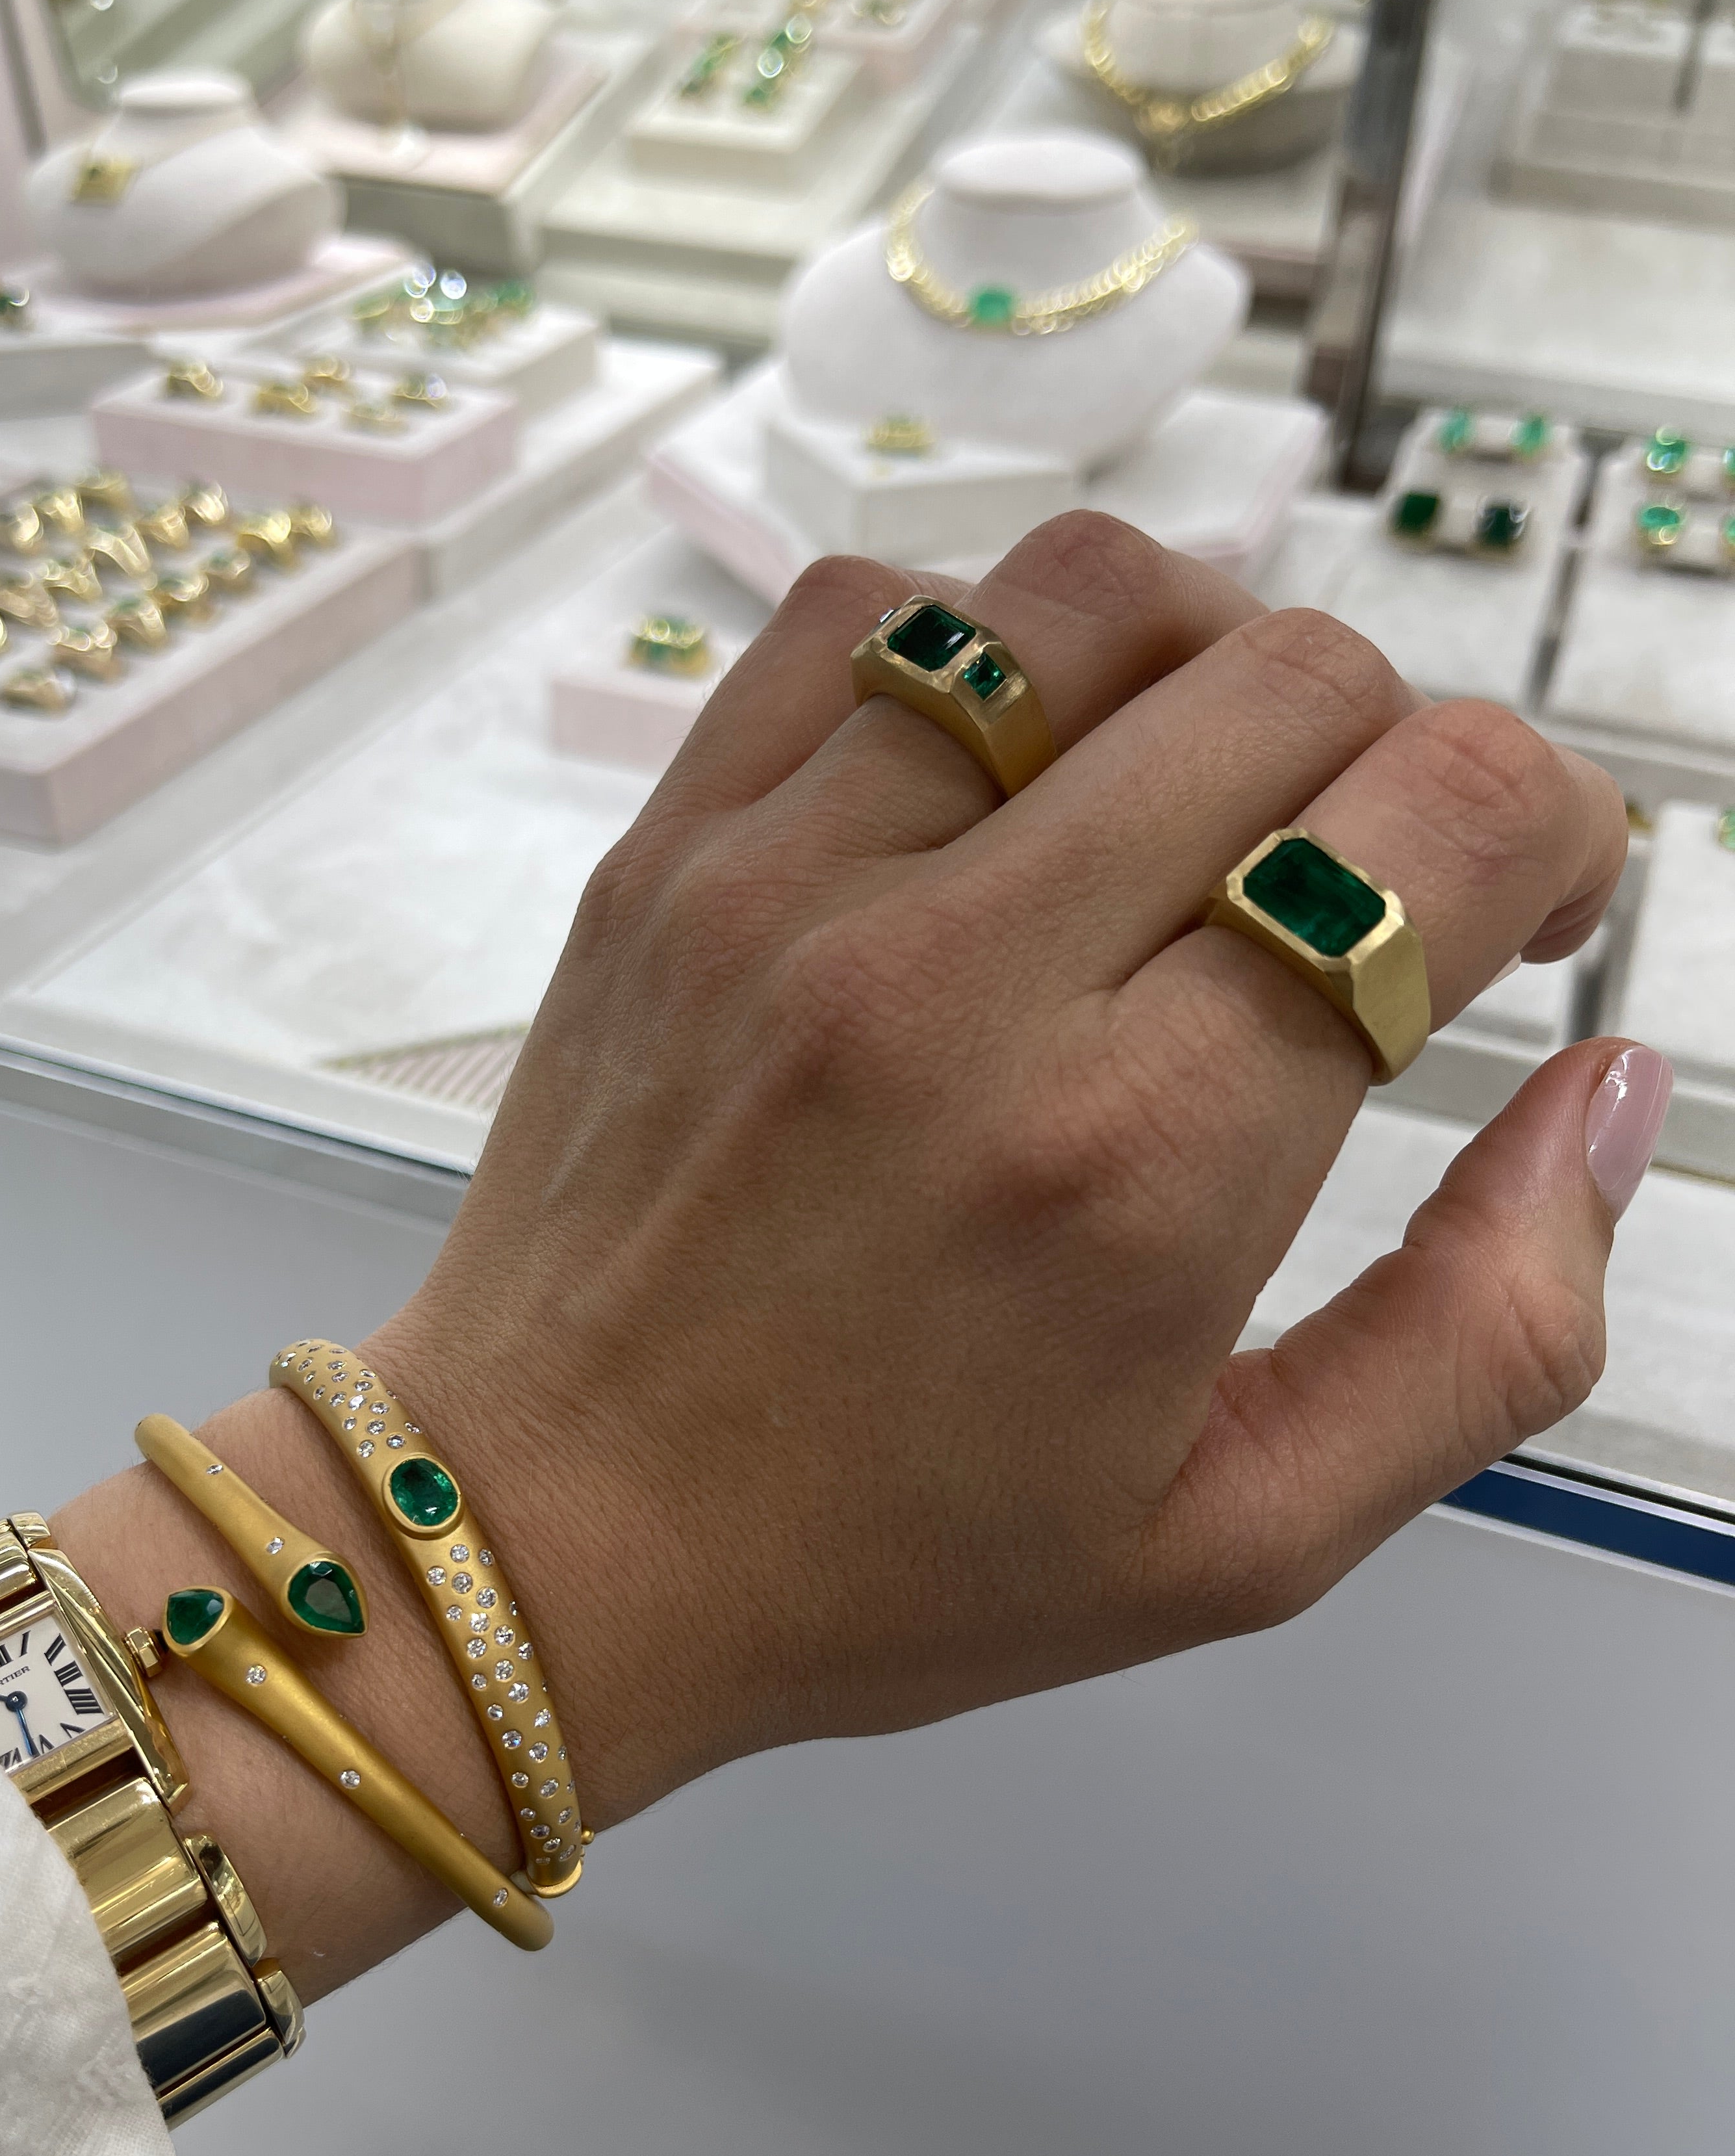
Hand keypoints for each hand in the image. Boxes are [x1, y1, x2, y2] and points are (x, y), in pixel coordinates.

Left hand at [60, 513, 1650, 1996]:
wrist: (544, 1537)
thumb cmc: (892, 1563)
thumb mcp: (1246, 1535)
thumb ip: (1487, 1331)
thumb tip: (1611, 1083)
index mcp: (1138, 1163)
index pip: (1441, 821)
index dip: (1550, 829)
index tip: (1521, 911)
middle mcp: (965, 981)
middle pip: (1294, 679)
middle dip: (1400, 758)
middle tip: (1365, 886)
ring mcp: (794, 882)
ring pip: (1092, 592)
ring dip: (1211, 666)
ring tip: (1201, 802)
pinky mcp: (675, 845)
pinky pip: (875, 608)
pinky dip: (992, 642)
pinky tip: (1013, 772)